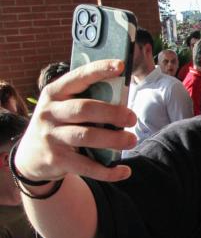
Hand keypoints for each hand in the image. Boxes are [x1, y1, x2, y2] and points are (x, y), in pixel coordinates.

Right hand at [14, 59, 136, 182]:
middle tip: (132, 118)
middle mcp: (50, 113)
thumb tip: (124, 99)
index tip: (120, 66)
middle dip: (112, 112)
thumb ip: (87, 100)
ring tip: (132, 140)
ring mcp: (51, 137)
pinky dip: (108, 171)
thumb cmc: (60, 124)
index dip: (99, 70)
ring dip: (113, 139)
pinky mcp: (56, 160)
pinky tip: (124, 171)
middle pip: (84, 109)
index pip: (79, 77)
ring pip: (86, 136)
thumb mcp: (64, 107)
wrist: (31, 156)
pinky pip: (86, 166)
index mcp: (55, 93)